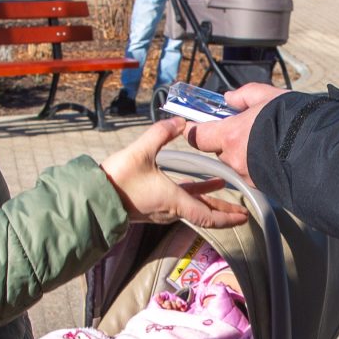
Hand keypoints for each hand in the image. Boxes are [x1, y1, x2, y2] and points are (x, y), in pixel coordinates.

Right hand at [100, 118, 248, 228]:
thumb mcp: (141, 151)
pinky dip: (193, 195)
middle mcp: (171, 209)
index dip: (228, 217)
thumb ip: (162, 133)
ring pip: (192, 207)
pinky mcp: (153, 205)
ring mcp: (161, 209)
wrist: (94, 197)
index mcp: (175, 201)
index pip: (208, 216)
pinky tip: (195, 184)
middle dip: (223, 210)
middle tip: (242, 209)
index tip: (244, 217)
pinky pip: (179, 202)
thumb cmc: (118, 179)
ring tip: (223, 186)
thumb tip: (180, 121)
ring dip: (208, 199)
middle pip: (204, 213)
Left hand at [187, 82, 286, 179]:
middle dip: (227, 141)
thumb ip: (244, 95)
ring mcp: (247, 176)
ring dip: (243, 154)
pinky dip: (256, 165)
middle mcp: (234, 159)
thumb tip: (230, 98)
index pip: (197, 137)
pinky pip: (250, 174)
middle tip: (245, 129)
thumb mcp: (268, 96)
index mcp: (230, 135)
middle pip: (218, 150)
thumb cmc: (293, 122)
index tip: (197, 125)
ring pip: (235, 163)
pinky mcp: (261, 186)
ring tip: (264, 142)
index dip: (196, 130)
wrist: (320, 150)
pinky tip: (272, 155)